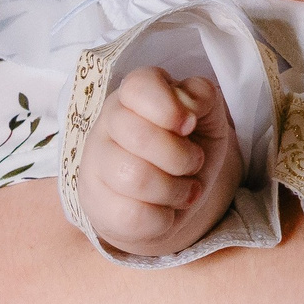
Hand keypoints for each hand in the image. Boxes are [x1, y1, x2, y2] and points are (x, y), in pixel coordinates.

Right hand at [76, 66, 241, 256]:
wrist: (168, 198)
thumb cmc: (187, 147)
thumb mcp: (207, 117)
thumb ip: (203, 98)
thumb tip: (188, 108)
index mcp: (134, 94)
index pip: (139, 86)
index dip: (170, 108)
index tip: (189, 125)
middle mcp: (107, 123)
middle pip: (140, 136)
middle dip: (182, 156)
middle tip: (194, 162)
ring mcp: (95, 164)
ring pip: (135, 178)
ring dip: (175, 189)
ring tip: (184, 189)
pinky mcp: (96, 204)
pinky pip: (133, 216)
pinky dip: (163, 217)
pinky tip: (165, 210)